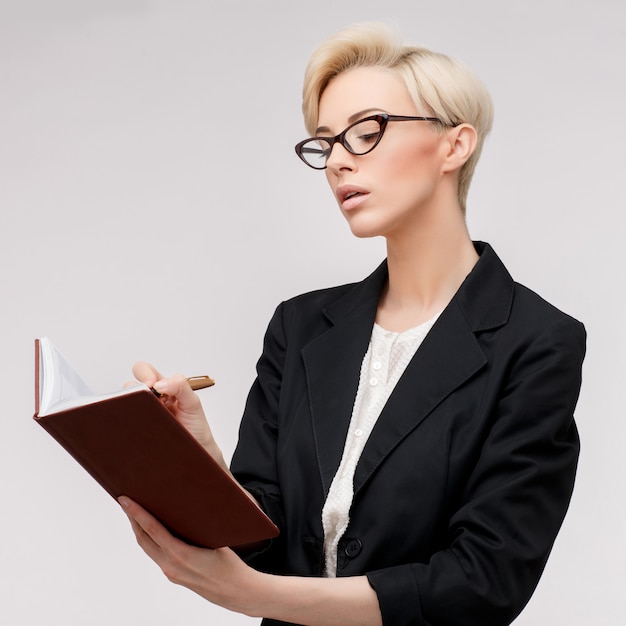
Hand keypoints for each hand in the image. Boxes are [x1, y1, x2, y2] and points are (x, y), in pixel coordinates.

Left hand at [119, 496, 260, 615]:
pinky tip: (151, 530)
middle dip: (132, 519)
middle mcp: (171, 565)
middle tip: (125, 501)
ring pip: (147, 548)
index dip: (137, 513)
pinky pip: (155, 555)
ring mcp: (170, 572)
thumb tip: (185, 507)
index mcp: (181, 555)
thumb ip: (196, 527)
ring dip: (139, 529)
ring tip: (134, 512)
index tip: (126, 500)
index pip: (153, 530)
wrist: (235, 591)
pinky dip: (150, 540)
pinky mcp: (173, 575)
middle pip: (144, 539)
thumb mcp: (215, 539)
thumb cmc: (229, 564)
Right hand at [132, 362, 226, 470]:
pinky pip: (124, 424)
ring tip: (147, 416)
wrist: (198, 452)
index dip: (144, 374)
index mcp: (162, 387)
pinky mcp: (136, 431)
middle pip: (129, 386)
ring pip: (123, 404)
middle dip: (133, 388)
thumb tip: (159, 383)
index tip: (151, 385)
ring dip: (130, 405)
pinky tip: (139, 428)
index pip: (145, 371)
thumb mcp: (193, 403)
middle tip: (146, 399)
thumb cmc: (196, 426)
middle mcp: (149, 399)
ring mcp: (142, 415)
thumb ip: (181, 386)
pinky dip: (126, 423)